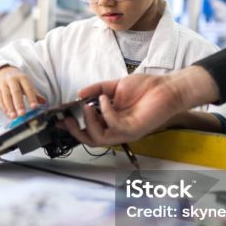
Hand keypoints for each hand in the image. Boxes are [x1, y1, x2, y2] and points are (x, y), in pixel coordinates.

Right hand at [0, 66, 45, 118]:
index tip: (34, 107)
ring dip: (10, 107)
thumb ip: (35, 94)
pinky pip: (0, 98)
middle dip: (19, 103)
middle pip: (15, 92)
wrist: (3, 71)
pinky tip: (7, 114)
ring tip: (14, 117)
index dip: (31, 97)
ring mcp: (3, 84)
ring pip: (6, 96)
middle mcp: (12, 80)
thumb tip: (44, 102)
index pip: (28, 88)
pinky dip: (3, 107)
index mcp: (22, 78)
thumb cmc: (18, 80)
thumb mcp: (27, 84)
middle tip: (22, 114)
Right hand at [61, 67, 219, 145]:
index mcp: (110, 120)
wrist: (166, 87)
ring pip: (99, 138)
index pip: (87, 129)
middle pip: (89, 139)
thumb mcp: (115, 86)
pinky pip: (113, 126)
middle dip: (75, 130)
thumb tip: (79, 94)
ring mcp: (124, 131)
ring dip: (89, 122)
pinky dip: (105, 112)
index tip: (58, 118)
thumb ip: (97, 89)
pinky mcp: (134, 129)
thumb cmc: (145, 88)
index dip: (71, 126)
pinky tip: (104, 99)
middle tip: (67, 118)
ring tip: (87, 107)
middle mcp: (115, 129)